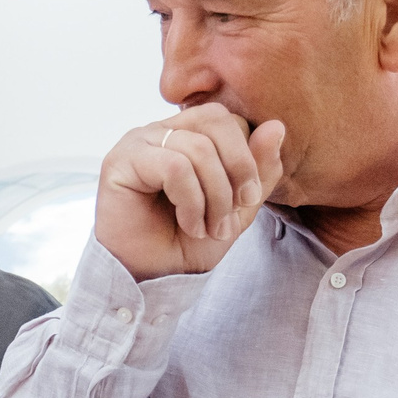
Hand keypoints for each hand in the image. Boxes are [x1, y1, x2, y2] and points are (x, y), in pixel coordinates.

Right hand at [92, 105, 286, 280]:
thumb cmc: (188, 242)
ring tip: (210, 227)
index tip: (248, 200)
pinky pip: (174, 167)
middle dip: (239, 168)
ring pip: (198, 148)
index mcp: (188, 134)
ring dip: (215, 196)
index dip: (248, 158)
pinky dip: (191, 201)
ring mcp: (140, 142)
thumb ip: (259, 169)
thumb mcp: (238, 207)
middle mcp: (162, 130)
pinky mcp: (121, 161)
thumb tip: (276, 127)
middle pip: (217, 120)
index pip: (229, 120)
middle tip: (238, 208)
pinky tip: (189, 224)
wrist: (154, 277)